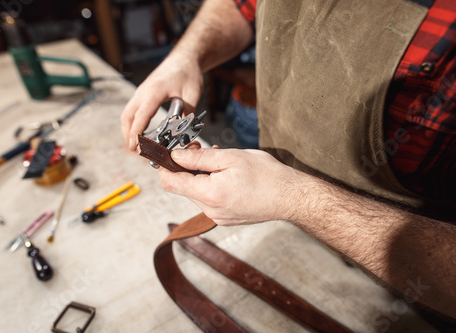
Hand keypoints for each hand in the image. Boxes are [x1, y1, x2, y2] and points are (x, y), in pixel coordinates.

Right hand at [120, 52, 203, 149]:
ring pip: (127, 114)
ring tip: (136, 146)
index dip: (137, 133)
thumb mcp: (192, 94)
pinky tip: (139, 133)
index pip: (141, 115)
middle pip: (127, 117)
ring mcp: (141, 92)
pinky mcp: (143, 94)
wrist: (185, 58)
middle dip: (128, 135)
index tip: (135, 147)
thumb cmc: (188, 73)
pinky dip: (132, 123)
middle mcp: (143, 91)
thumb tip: (184, 133)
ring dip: (128, 130)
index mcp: (154, 91)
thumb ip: (187, 113)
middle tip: (135, 151)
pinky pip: (132, 110)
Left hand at [158, 146, 301, 225]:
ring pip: (196, 193)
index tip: (168, 151)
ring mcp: (218, 217)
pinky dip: (210, 186)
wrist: (291, 198)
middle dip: (185, 167)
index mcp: (209, 194)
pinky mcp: (225, 219)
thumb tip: (175, 155)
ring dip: (199, 176)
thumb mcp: (231, 158)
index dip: (164, 165)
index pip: (170, 182)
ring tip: (219, 162)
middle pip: (182, 187)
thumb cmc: (267, 176)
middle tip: (199, 149)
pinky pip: (208, 200)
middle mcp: (210, 210)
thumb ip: (199, 158)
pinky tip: (226, 176)